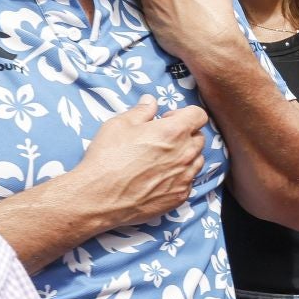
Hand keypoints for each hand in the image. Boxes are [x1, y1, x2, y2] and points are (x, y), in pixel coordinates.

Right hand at [74, 96, 209, 228]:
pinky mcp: (180, 196)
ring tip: (161, 158)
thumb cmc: (107, 158)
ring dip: (185, 155)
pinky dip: (180, 176)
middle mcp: (185, 154)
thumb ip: (142, 111)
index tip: (167, 119)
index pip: (199, 115)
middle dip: (185, 134)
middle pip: (199, 137)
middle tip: (162, 139)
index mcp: (174, 132)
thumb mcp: (120, 124)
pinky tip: (159, 177)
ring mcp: (185, 177)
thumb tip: (151, 101)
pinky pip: (189, 181)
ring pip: (197, 160)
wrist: (99, 197)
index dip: (184, 114)